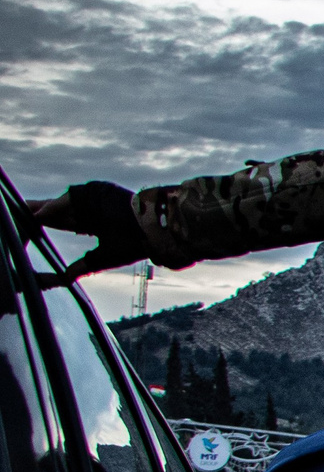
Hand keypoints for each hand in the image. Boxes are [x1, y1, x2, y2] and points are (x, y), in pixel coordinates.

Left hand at [30, 182, 150, 277]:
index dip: (46, 221)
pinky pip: (69, 200)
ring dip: (41, 208)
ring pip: (61, 204)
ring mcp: (94, 198)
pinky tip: (37, 213)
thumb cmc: (139, 243)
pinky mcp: (96, 193)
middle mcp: (93, 208)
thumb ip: (84, 264)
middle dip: (37, 212)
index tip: (29, 224)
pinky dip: (53, 207)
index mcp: (96, 221)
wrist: (157, 229)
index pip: (64, 221)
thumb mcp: (105, 256)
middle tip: (18, 212)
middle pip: (58, 210)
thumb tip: (64, 278)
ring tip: (21, 210)